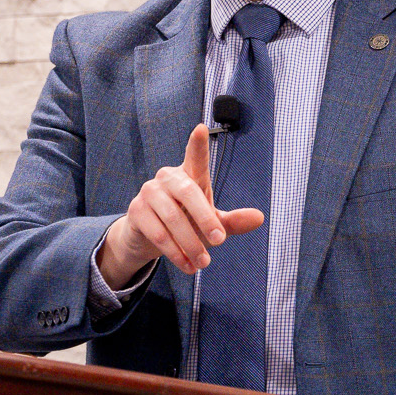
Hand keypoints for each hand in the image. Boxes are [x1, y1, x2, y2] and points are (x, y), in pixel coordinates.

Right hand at [98, 123, 263, 283]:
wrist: (150, 239)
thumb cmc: (187, 223)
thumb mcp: (212, 224)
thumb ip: (233, 221)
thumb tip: (260, 218)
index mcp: (190, 175)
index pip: (195, 157)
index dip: (198, 144)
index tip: (201, 129)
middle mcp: (168, 178)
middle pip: (189, 193)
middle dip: (205, 219)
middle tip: (220, 241)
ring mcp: (149, 192)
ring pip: (172, 218)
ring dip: (190, 243)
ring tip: (204, 263)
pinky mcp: (136, 211)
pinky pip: (158, 233)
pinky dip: (175, 253)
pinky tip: (187, 265)